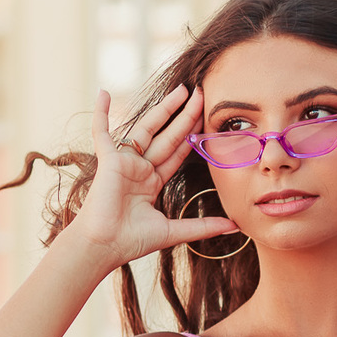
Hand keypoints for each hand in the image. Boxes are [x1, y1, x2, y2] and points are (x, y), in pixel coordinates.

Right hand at [72, 85, 235, 262]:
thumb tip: (235, 226)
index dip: (192, 134)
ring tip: (180, 90)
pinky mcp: (108, 161)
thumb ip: (203, 226)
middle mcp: (139, 168)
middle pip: (167, 135)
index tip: (207, 116)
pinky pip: (101, 132)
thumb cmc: (131, 241)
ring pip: (146, 128)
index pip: (178, 151)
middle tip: (201, 92)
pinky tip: (103, 92)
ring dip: (162, 108)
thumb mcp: (174, 231)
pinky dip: (100, 112)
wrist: (104, 247)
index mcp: (152, 181)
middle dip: (185, 115)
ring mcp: (124, 162)